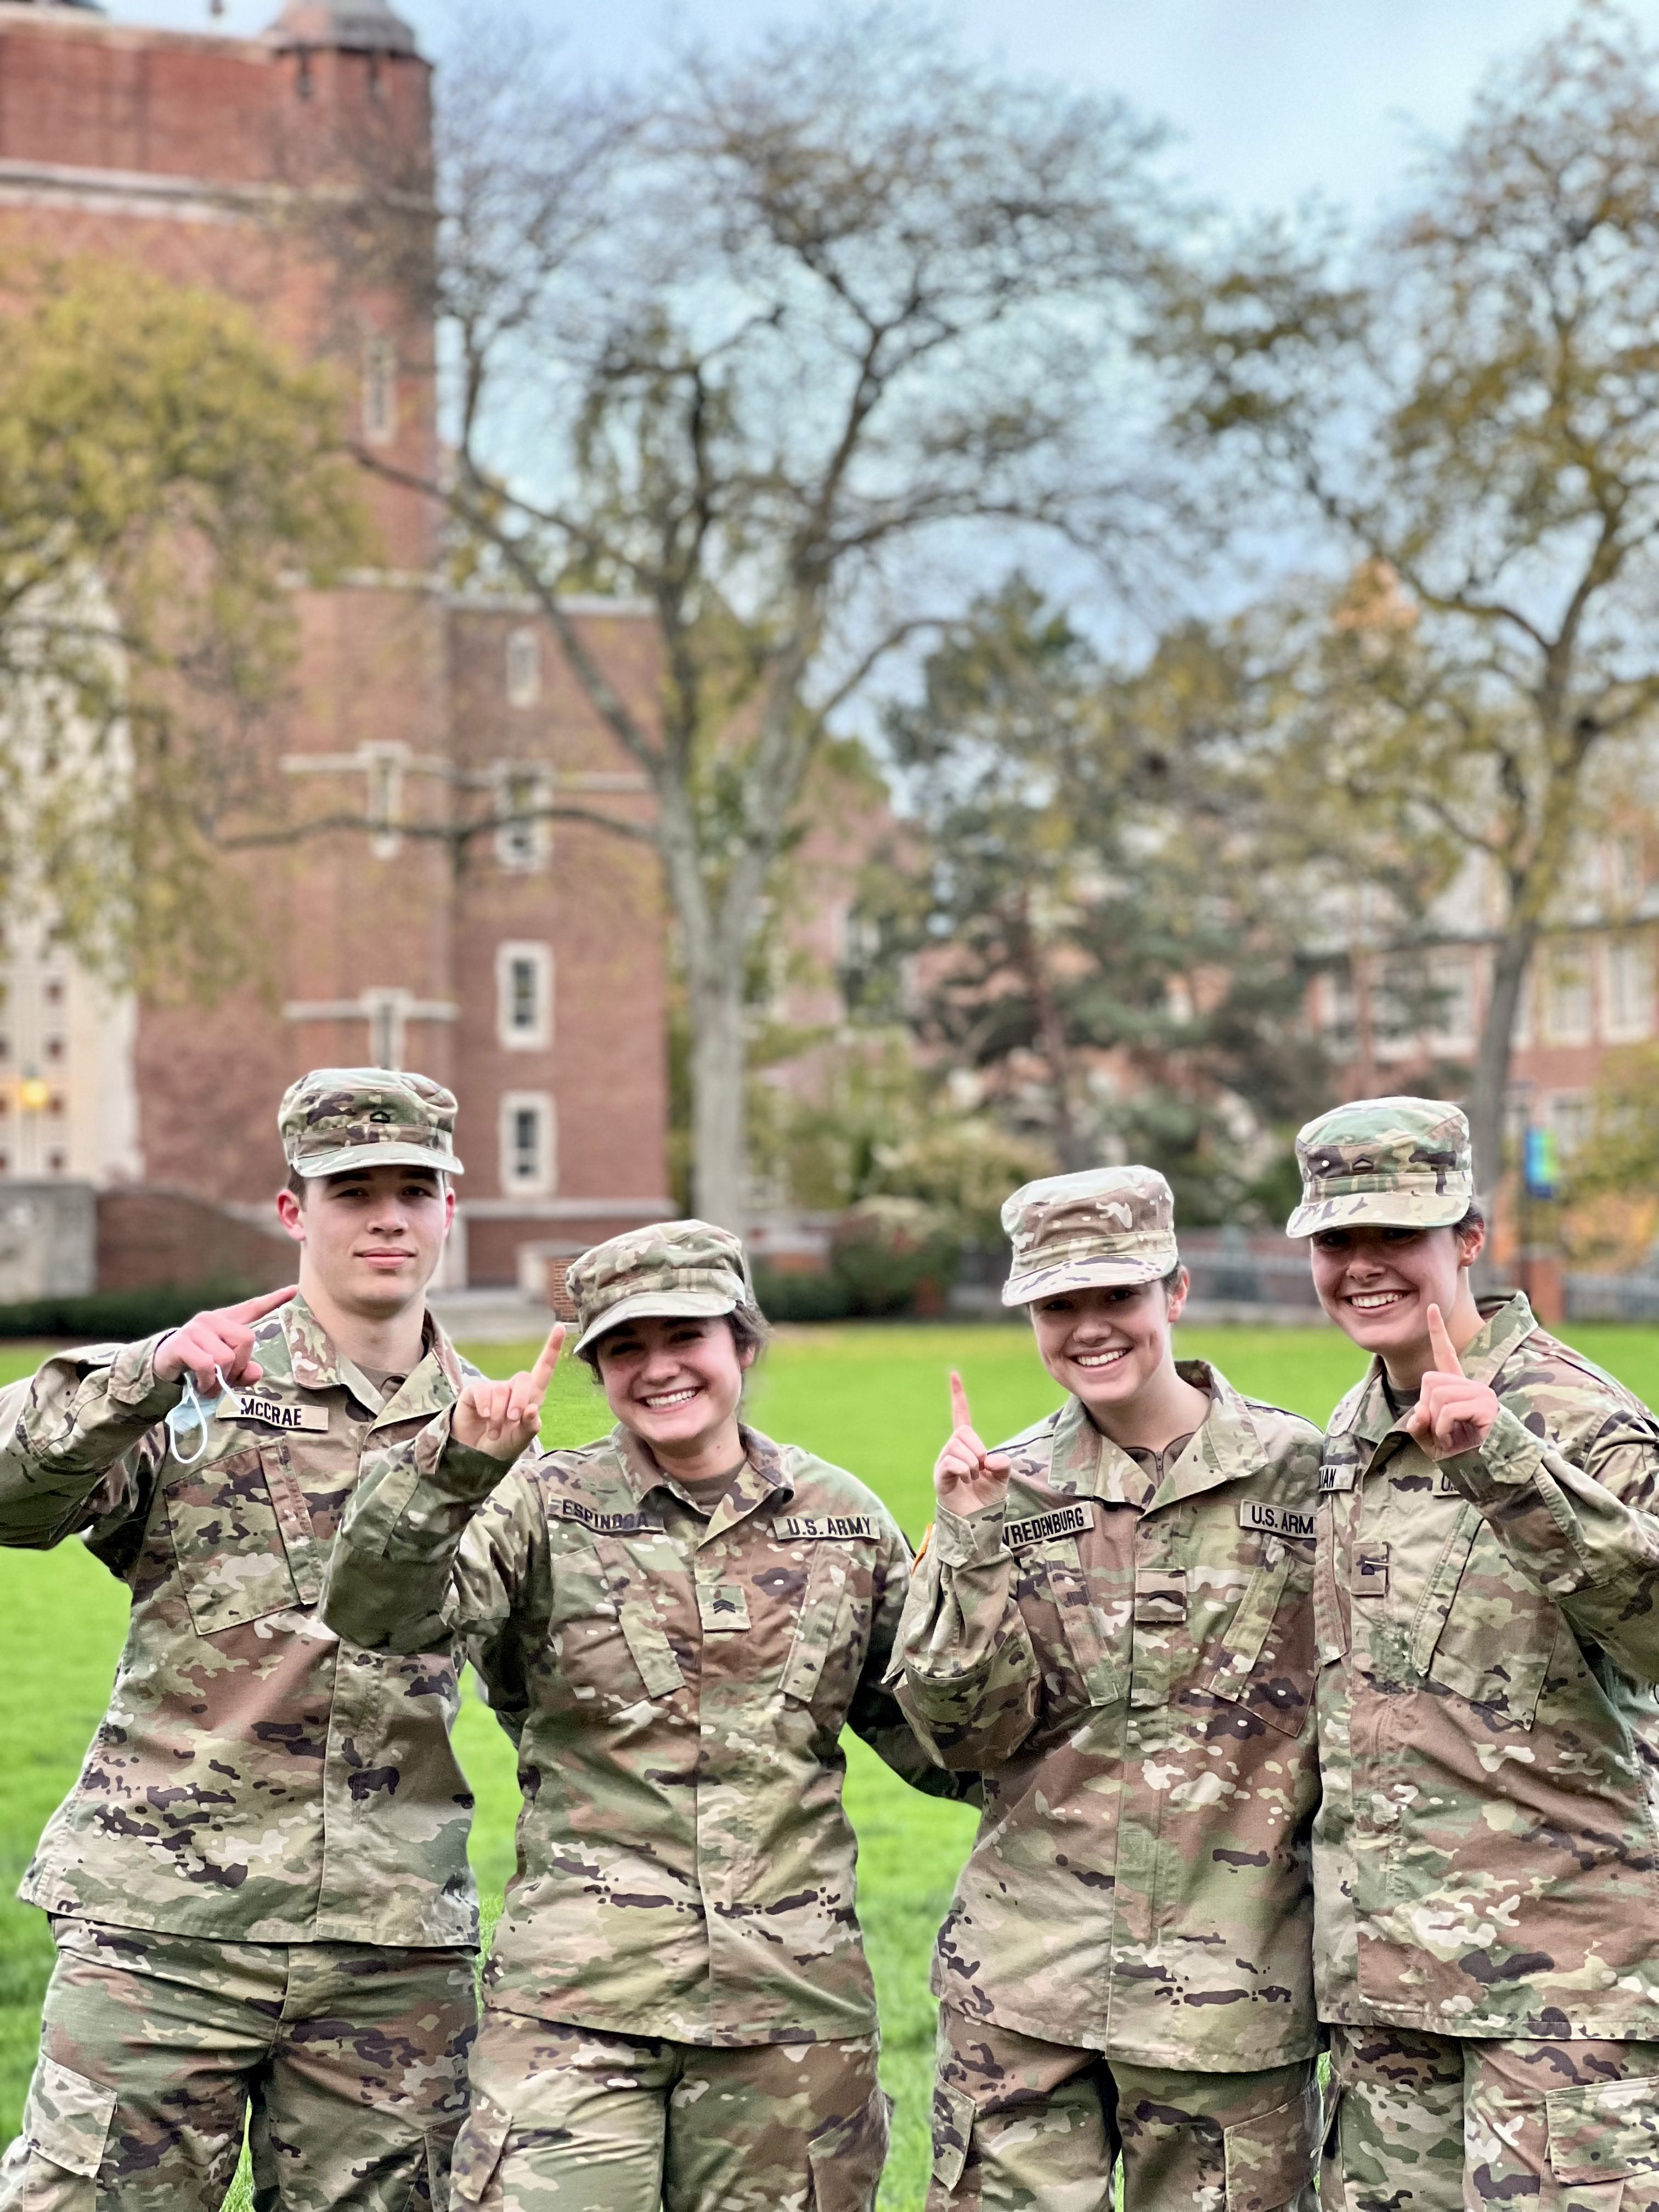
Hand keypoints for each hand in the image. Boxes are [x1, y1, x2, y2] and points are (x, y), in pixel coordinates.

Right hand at [155, 1286, 297, 1390]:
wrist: (161, 1368)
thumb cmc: (198, 1366)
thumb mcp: (225, 1370)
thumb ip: (245, 1371)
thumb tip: (256, 1372)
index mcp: (226, 1321)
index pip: (253, 1307)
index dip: (274, 1300)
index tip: (294, 1290)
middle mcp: (212, 1319)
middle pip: (246, 1339)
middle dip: (240, 1365)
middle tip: (227, 1379)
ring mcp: (196, 1329)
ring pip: (226, 1356)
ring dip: (221, 1378)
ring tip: (212, 1386)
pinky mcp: (182, 1343)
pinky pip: (206, 1365)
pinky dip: (208, 1382)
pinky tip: (203, 1387)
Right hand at [453, 1324, 564, 1463]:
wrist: (474, 1455)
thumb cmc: (503, 1445)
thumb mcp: (520, 1440)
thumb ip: (529, 1426)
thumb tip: (532, 1409)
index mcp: (530, 1397)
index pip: (543, 1370)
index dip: (552, 1349)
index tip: (560, 1327)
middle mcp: (513, 1389)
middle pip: (523, 1379)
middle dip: (519, 1400)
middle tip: (513, 1419)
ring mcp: (493, 1389)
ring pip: (500, 1391)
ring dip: (498, 1416)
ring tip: (494, 1432)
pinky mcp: (475, 1392)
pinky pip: (482, 1392)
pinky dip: (485, 1407)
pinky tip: (484, 1417)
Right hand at [934, 1371, 1010, 1514]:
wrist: (978, 1521)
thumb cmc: (987, 1498)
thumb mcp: (1002, 1477)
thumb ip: (1002, 1464)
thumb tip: (993, 1460)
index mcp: (967, 1446)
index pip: (960, 1415)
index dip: (958, 1396)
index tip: (954, 1374)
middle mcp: (952, 1450)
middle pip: (963, 1432)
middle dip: (978, 1448)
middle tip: (982, 1467)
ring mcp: (944, 1462)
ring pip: (957, 1446)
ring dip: (973, 1462)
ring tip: (973, 1477)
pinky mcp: (940, 1476)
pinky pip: (952, 1462)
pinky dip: (964, 1469)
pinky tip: (966, 1479)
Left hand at [1403, 1303, 1499, 1460]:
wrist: (1493, 1474)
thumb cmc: (1466, 1457)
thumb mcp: (1433, 1439)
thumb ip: (1420, 1423)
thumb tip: (1419, 1411)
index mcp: (1461, 1390)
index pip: (1446, 1355)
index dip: (1437, 1332)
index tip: (1431, 1307)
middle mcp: (1474, 1387)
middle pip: (1430, 1380)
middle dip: (1427, 1407)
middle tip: (1442, 1431)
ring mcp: (1482, 1395)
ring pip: (1437, 1395)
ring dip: (1436, 1424)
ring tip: (1451, 1438)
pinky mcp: (1486, 1407)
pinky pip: (1447, 1411)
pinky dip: (1443, 1430)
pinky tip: (1458, 1441)